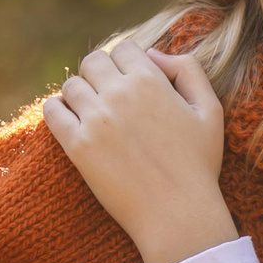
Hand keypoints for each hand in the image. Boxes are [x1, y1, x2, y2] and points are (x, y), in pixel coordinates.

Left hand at [44, 43, 237, 262]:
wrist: (177, 214)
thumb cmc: (198, 165)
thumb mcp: (210, 110)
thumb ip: (188, 70)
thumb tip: (152, 53)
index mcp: (151, 81)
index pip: (123, 49)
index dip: (126, 62)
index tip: (129, 81)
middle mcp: (120, 94)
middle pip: (93, 61)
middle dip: (100, 73)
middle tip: (109, 96)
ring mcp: (95, 120)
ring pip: (71, 84)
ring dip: (80, 93)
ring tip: (92, 112)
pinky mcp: (77, 146)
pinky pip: (52, 111)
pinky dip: (57, 109)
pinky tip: (70, 121)